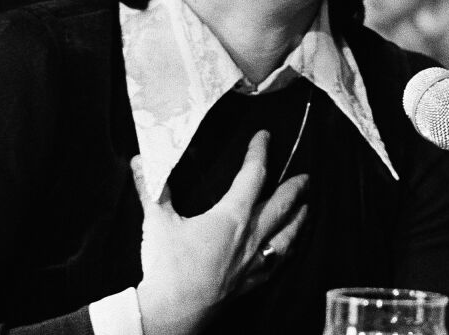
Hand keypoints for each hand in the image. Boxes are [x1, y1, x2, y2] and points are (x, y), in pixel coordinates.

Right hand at [133, 130, 308, 334]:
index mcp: (231, 216)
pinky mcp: (251, 282)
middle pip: (283, 205)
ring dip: (300, 218)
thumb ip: (151, 186)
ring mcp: (253, 262)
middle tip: (306, 177)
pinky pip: (278, 262)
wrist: (172, 312)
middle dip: (296, 188)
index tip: (264, 137)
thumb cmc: (168, 267)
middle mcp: (250, 237)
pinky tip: (288, 249)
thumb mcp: (157, 221)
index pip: (253, 175)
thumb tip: (141, 160)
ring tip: (307, 207)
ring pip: (287, 235)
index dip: (260, 152)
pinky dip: (288, 250)